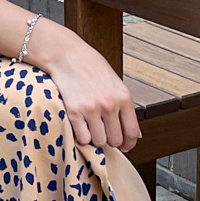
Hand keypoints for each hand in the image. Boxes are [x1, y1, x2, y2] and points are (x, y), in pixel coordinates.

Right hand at [27, 19, 140, 151]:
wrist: (66, 55)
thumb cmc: (89, 65)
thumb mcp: (115, 82)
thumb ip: (124, 106)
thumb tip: (133, 132)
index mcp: (123, 96)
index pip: (132, 132)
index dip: (129, 143)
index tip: (125, 146)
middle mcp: (110, 104)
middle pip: (115, 140)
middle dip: (110, 140)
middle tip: (104, 133)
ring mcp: (92, 109)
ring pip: (99, 141)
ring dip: (95, 138)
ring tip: (91, 126)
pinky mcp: (74, 112)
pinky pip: (83, 138)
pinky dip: (82, 136)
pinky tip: (81, 125)